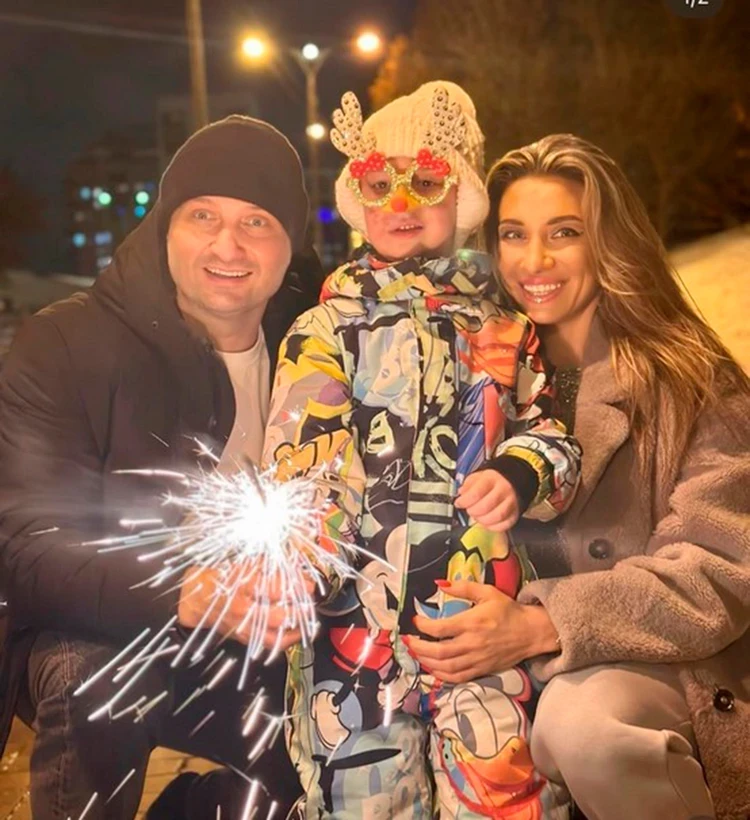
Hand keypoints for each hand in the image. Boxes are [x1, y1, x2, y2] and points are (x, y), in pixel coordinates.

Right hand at [178, 563, 316, 650]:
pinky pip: (266, 645)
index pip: (275, 589)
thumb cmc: (219, 576)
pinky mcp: (242, 638)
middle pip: (278, 616)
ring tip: (309, 622)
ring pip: (274, 635)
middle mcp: (242, 609)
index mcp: (242, 586)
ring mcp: (242, 627)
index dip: (296, 588)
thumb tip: (292, 565)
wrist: (195, 598)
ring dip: (295, 630)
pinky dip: (283, 642)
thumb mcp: (241, 563)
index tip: (310, 586)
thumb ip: (266, 564)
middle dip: (299, 611)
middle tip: (311, 604)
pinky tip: (294, 634)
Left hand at [405, 580, 558, 683]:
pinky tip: (432, 669)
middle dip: (418, 648)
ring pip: (445, 667)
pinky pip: (457, 678)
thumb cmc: (508, 610)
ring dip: (426, 662)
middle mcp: (472, 644)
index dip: (423, 626)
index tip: (415, 620)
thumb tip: (439, 583)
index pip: (440, 628)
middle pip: (438, 652)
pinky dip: (441, 676)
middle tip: (407, 641)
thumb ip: (463, 587)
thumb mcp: (487, 592)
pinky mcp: (482, 670)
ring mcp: (476, 659)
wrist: (531, 632)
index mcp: (472, 623)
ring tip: (415, 654)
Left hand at [455, 470, 519, 531]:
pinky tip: (486, 522)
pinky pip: (504, 525)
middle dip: (473, 511)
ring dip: (482, 520)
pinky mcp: (515, 514)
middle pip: (486, 506)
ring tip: (477, 516)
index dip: (464, 501)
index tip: (459, 503)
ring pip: (497, 516)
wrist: (509, 482)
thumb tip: (461, 493)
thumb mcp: (477, 477)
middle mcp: (503, 490)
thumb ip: (467, 485)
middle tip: (469, 510)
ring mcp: (511, 502)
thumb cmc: (491, 482)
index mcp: (491, 479)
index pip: (476, 493)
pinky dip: (493, 527)